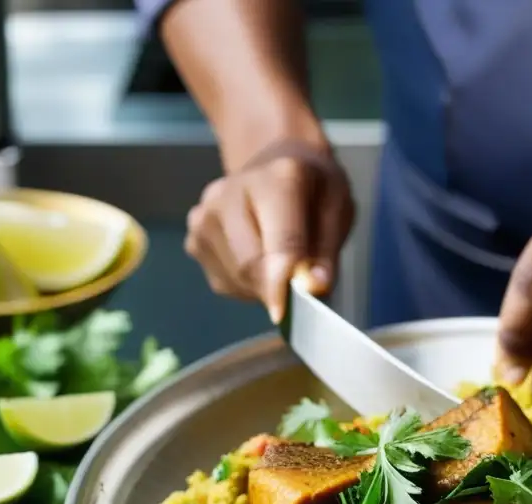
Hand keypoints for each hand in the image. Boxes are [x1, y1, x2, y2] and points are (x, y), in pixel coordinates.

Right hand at [184, 138, 354, 322]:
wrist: (275, 162)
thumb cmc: (312, 189)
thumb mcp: (338, 211)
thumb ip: (327, 253)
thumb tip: (313, 288)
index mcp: (279, 178)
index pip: (279, 241)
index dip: (281, 283)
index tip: (283, 313)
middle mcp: (230, 193)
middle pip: (249, 265)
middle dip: (275, 289)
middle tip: (298, 286)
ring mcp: (204, 216)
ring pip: (234, 279)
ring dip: (262, 288)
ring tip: (279, 262)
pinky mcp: (193, 239)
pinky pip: (224, 282)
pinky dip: (246, 286)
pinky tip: (258, 260)